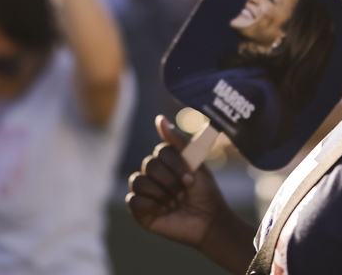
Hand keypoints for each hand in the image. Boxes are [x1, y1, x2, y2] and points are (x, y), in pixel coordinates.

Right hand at [126, 115, 231, 249]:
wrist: (209, 222)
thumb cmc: (205, 192)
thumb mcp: (196, 163)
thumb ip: (179, 141)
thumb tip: (159, 119)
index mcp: (166, 160)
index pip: (160, 151)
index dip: (176, 165)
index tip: (191, 179)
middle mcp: (153, 173)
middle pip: (149, 165)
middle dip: (170, 181)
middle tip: (183, 194)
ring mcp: (145, 191)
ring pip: (138, 181)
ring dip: (161, 194)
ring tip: (174, 204)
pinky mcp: (140, 210)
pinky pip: (132, 200)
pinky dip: (150, 205)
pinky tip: (164, 211)